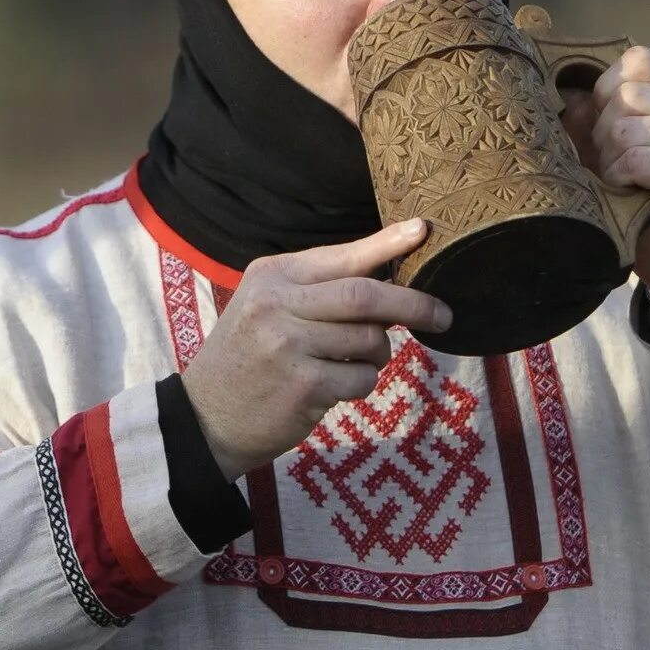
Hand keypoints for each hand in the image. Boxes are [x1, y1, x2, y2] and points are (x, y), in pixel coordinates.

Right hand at [180, 220, 450, 479]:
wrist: (205, 419)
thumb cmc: (250, 356)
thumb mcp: (269, 307)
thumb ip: (320, 289)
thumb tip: (393, 276)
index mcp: (272, 275)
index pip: (344, 256)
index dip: (389, 243)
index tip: (424, 230)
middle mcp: (277, 304)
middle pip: (367, 296)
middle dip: (414, 305)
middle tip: (444, 315)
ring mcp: (288, 346)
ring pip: (371, 341)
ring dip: (377, 355)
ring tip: (349, 362)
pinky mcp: (303, 386)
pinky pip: (362, 378)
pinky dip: (362, 383)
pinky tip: (332, 388)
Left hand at [562, 46, 649, 313]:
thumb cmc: (643, 196)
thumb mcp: (612, 144)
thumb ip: (591, 111)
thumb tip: (558, 82)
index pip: (638, 60)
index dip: (608, 96)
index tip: (614, 135)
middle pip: (625, 96)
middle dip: (604, 136)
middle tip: (618, 167)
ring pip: (623, 127)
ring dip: (611, 162)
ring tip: (625, 181)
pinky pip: (633, 159)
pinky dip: (621, 179)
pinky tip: (632, 192)